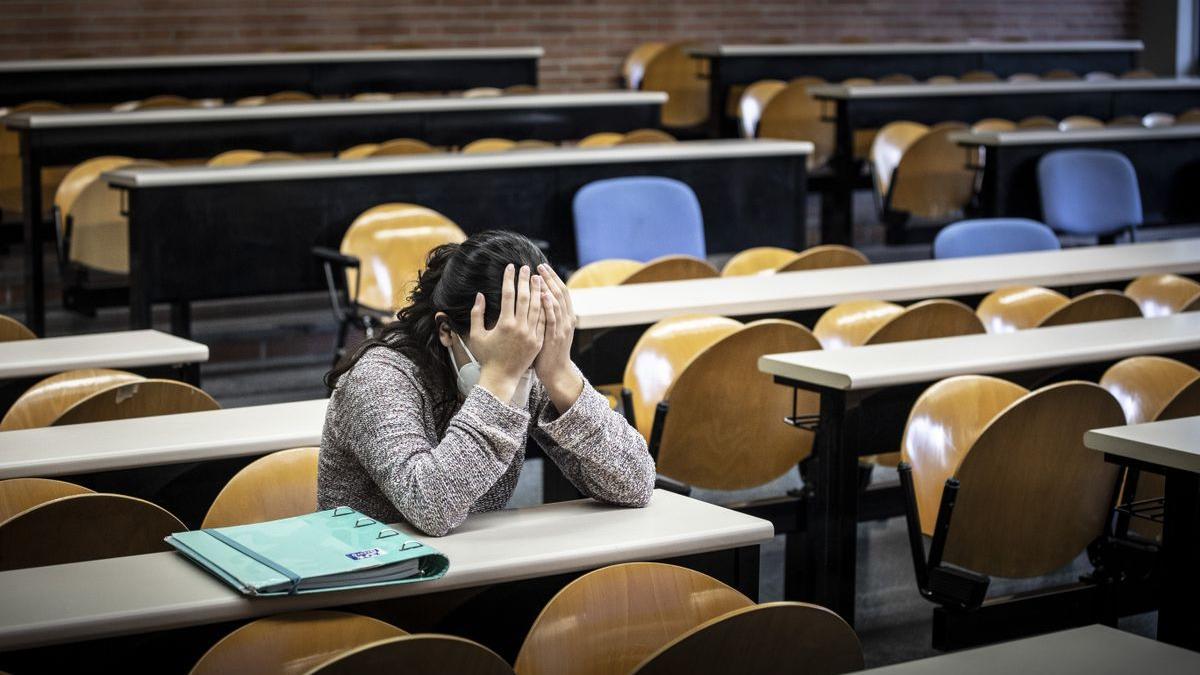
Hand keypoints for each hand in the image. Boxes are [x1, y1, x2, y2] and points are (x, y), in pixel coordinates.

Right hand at [472, 264, 544, 402]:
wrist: (501, 377)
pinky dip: (544, 307)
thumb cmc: (486, 356)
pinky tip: (544, 297)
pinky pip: (543, 320)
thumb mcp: (476, 335)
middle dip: (525, 280)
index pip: (508, 295)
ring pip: (537, 307)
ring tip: (537, 278)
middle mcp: (520, 328)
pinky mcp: (538, 341)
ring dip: (538, 291)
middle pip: (525, 297)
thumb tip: (480, 295)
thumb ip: (477, 314)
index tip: (510, 267)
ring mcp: (531, 335)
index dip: (509, 279)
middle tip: (526, 267)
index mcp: (504, 324)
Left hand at [534, 263, 582, 411]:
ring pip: (557, 302)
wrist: (555, 372)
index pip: (561, 292)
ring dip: (548, 287)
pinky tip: (541, 294)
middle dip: (550, 278)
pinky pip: (552, 318)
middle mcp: (566, 319)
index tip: (542, 268)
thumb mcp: (550, 330)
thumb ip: (546, 315)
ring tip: (538, 275)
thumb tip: (536, 298)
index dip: (553, 279)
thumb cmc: (548, 352)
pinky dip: (548, 305)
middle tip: (539, 266)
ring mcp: (561, 328)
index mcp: (565, 317)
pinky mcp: (554, 337)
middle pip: (560, 293)